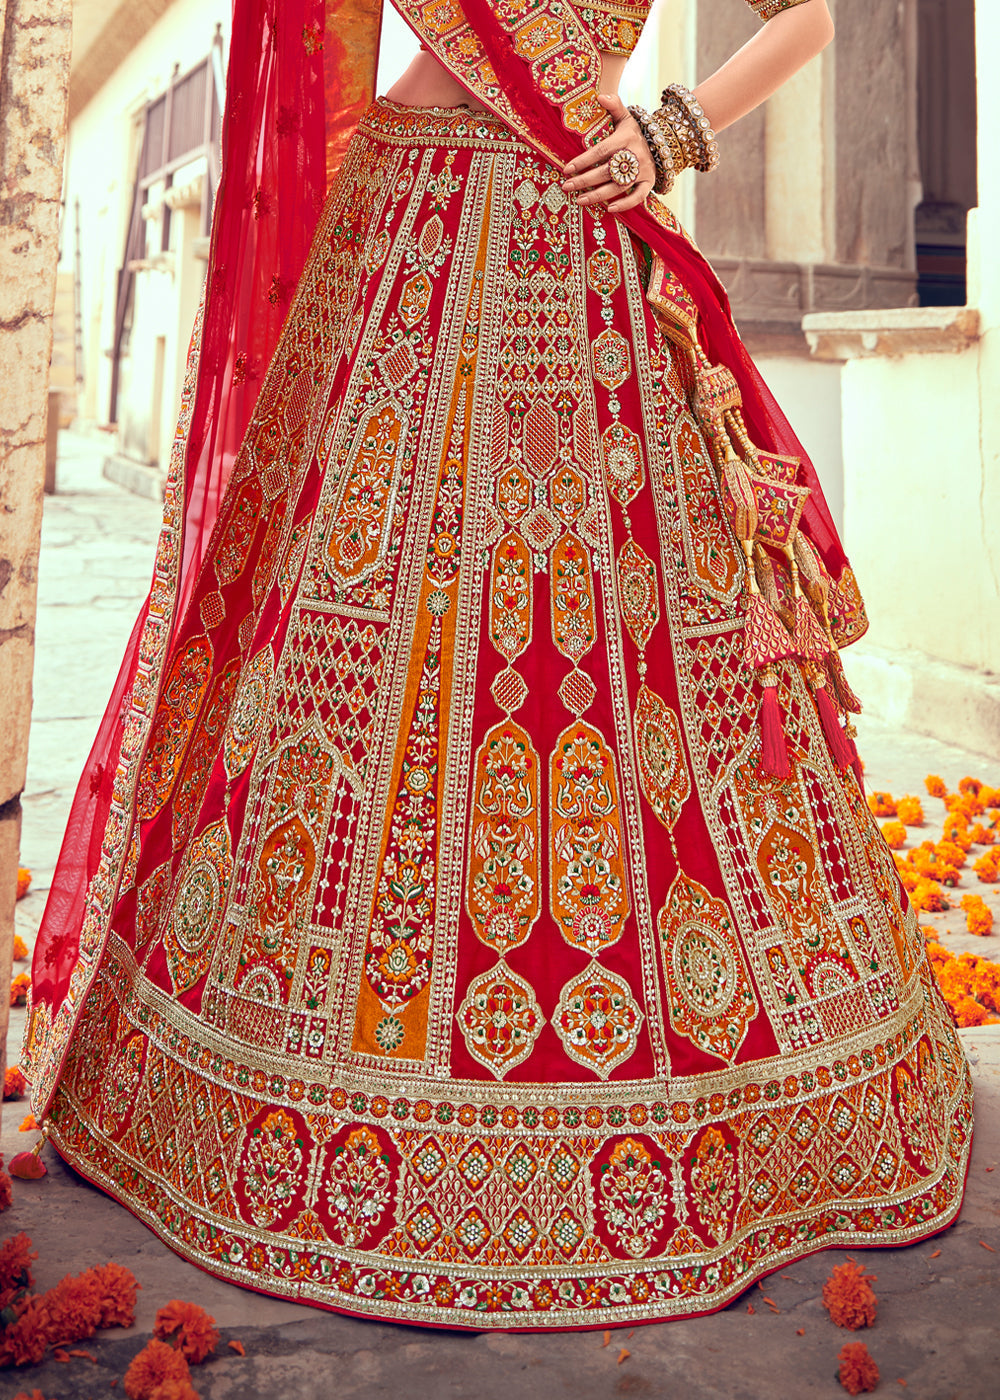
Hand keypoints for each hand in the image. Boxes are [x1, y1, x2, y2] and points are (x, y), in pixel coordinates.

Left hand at [560, 94, 655, 212]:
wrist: (663, 141)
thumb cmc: (635, 132)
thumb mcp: (626, 116)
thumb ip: (614, 105)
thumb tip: (600, 96)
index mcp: (626, 138)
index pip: (601, 151)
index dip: (583, 161)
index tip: (566, 169)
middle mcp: (635, 155)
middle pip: (606, 171)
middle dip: (585, 180)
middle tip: (566, 187)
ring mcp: (643, 170)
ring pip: (618, 186)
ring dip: (598, 195)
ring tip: (579, 200)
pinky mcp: (650, 182)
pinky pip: (638, 197)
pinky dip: (625, 204)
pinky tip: (609, 209)